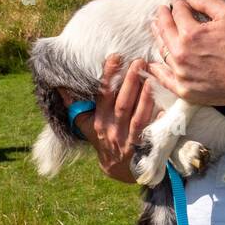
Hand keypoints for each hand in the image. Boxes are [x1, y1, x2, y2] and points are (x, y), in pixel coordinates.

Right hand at [60, 55, 160, 181]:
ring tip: (152, 78)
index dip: (108, 76)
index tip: (115, 57)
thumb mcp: (85, 124)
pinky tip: (165, 106)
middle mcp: (112, 130)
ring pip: (137, 118)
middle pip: (122, 104)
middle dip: (131, 82)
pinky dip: (158, 121)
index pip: (103, 95)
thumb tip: (59, 86)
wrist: (116, 168)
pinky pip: (151, 133)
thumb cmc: (101, 139)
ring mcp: (128, 140)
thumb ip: (74, 105)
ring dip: (145, 98)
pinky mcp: (142, 148)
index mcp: (99, 120)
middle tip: (139, 61)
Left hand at [146, 0, 224, 106]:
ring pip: (163, 52)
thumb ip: (207, 2)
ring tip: (157, 29)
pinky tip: (153, 64)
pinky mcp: (184, 89)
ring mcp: (181, 73)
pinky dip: (157, 71)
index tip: (177, 0)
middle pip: (165, 31)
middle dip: (162, 17)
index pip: (178, 13)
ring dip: (159, 38)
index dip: (178, 4)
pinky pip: (164, 79)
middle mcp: (181, 54)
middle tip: (161, 11)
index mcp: (190, 34)